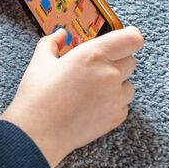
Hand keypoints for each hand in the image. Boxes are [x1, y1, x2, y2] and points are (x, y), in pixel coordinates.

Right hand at [0, 26, 143, 167]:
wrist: (37, 132)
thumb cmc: (37, 96)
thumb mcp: (39, 62)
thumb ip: (51, 42)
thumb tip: (61, 35)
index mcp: (92, 55)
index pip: (132, 38)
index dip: (129, 36)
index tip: (121, 39)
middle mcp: (109, 74)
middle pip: (130, 60)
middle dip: (115, 61)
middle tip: (92, 69)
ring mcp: (116, 97)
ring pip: (128, 84)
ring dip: (115, 83)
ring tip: (89, 90)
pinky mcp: (117, 116)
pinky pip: (122, 103)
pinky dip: (111, 102)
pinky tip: (89, 105)